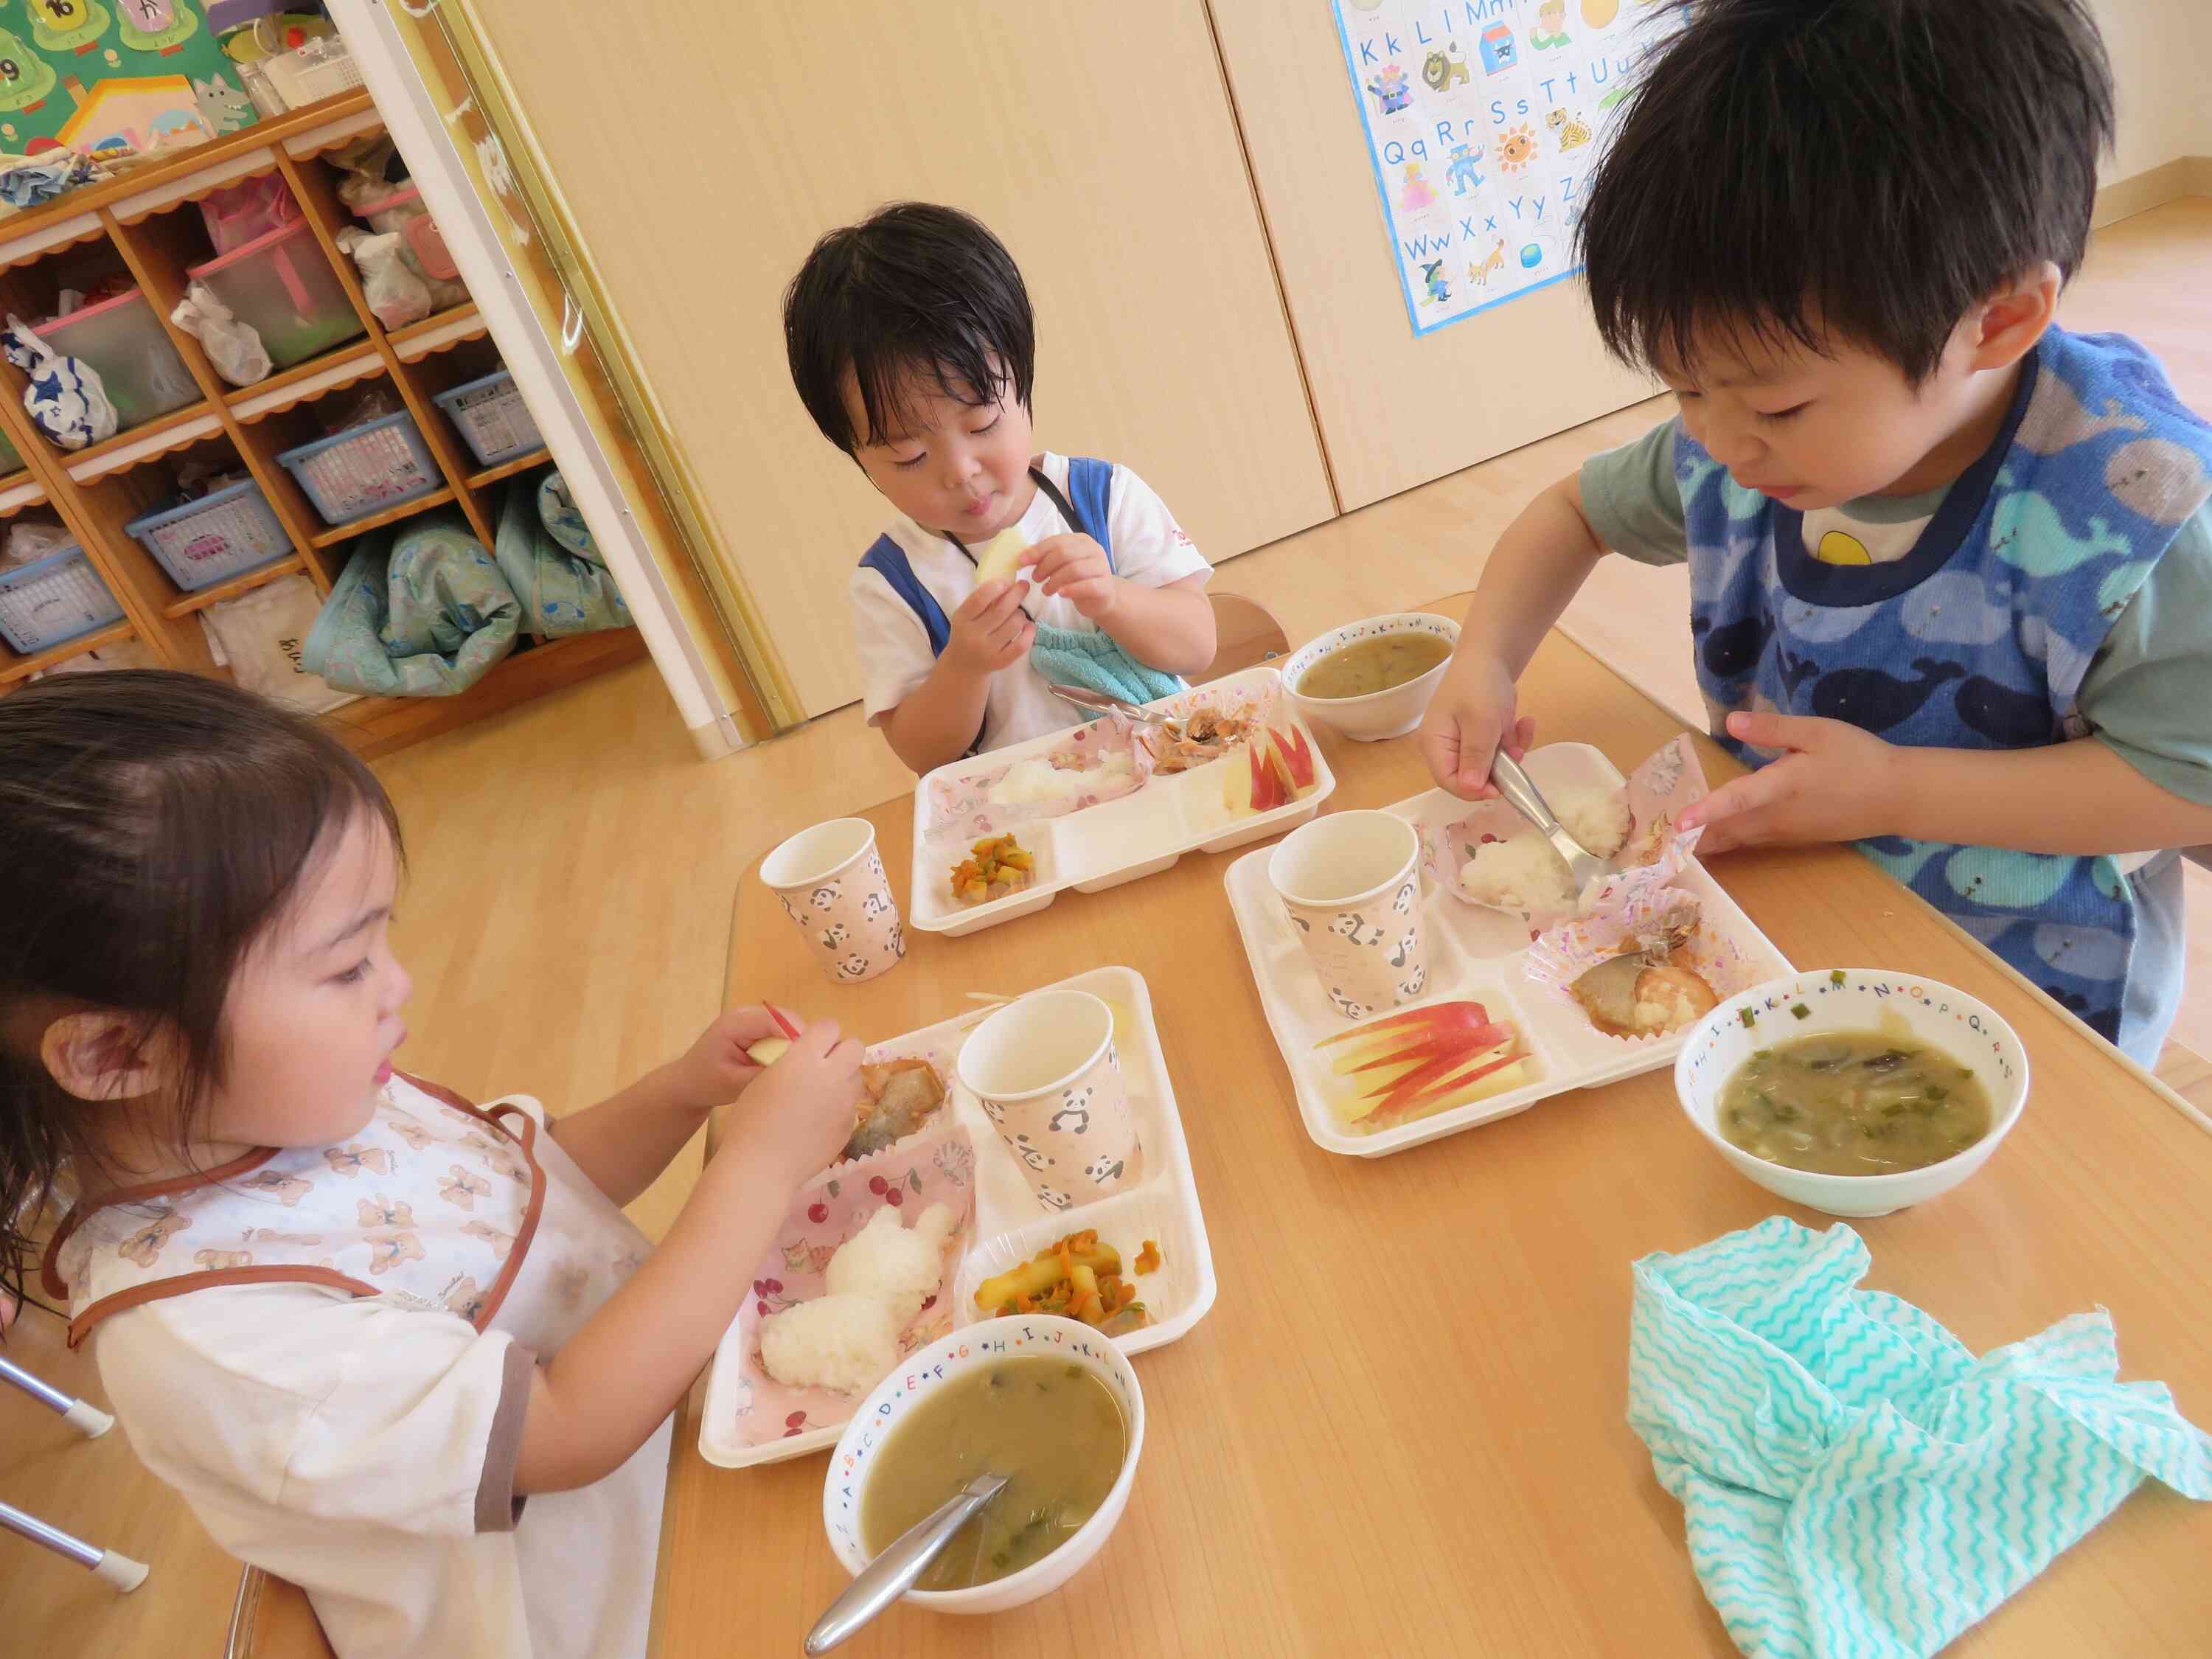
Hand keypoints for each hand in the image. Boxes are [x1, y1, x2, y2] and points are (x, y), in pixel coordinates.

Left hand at [665, 1005, 801, 1111]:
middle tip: (813, 1066)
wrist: (687, 1084)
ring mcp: (752, 1019)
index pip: (775, 1020)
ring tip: (805, 1067)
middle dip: (802, 1040)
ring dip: (797, 1044)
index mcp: (735, 1023)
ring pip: (788, 1025)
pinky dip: (790, 1047)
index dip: (797, 1036)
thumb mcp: (734, 1084)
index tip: (813, 1059)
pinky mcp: (757, 1028)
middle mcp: (746, 1014)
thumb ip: (764, 1073)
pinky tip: (791, 1065)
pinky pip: (782, 1032)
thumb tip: (796, 1068)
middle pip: (786, 1018)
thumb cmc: (706, 1084)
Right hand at [714, 1016, 862, 1184]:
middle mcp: (832, 1076)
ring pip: (856, 1077)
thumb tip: (809, 1056)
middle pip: (855, 1046)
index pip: (829, 1027)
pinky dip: (838, 1108)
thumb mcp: (765, 1078)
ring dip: (842, 1079)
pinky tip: (817, 1123)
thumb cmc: (751, 1119)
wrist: (762, 1166)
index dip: (820, 1035)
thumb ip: (793, 1060)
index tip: (810, 1046)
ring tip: (819, 1097)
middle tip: (821, 1067)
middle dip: (840, 1052)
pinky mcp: (849, 1126)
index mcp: (805, 1059)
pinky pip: (851, 1106)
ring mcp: (845, 1103)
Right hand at [944, 578, 1032, 676]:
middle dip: (1016, 594)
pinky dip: (1029, 633)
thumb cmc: (967, 633)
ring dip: (1021, 614)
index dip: (995, 588)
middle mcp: (973, 636)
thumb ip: (981, 601)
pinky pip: (1021, 645)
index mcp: (962, 620)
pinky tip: (1029, 626)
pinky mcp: (1001, 662)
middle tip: (1024, 586)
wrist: (962, 665)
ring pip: (1014, 625)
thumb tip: (1009, 582)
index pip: (979, 600)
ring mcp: (987, 650)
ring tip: (1018, 613)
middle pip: (1001, 611)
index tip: (1006, 581)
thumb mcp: (966, 616)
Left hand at [1022, 534, 1118, 621]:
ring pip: (1074, 569)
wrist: (1103, 597)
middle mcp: (1094, 550)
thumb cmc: (1078, 579)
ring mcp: (1102, 568)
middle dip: (1045, 566)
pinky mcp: (1105, 586)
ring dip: (1054, 581)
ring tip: (1045, 590)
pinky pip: (1087, 586)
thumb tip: (1023, 556)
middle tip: (1035, 578)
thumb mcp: (1062, 565)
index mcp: (1082, 541)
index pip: (1057, 541)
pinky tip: (1060, 594)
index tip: (1021, 562)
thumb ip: (1046, 557)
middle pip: (1064, 553)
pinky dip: (1071, 589)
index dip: (1037, 551)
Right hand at [1417, 647, 1534, 798]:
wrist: (1491, 653)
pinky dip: (1513, 740)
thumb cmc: (1479, 684)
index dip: (1474, 790)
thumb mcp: (1481, 722)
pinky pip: (1497, 750)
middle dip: (1497, 768)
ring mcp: (1463, 740)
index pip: (1448, 781)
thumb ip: (1476, 757)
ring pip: (1489, 764)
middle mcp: (1444, 746)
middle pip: (1469, 775)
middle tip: (1518, 754)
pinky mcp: (1480, 734)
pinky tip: (1524, 721)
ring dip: (1511, 752)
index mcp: (1434, 743)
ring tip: (1522, 729)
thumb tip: (1470, 789)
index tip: (1500, 788)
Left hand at [1677, 711, 1901, 853]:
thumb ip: (1773, 729)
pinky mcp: (1792, 839)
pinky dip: (1725, 842)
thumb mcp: (1818, 732)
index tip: (1679, 824)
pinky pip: (1749, 843)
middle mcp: (1777, 817)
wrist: (1896, 797)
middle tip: (1651, 840)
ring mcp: (1784, 833)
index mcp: (1782, 787)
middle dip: (1689, 836)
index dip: (1707, 811)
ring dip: (1704, 842)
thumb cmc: (1858, 758)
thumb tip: (1732, 721)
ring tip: (1668, 842)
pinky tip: (1707, 839)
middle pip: (1726, 831)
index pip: (1738, 800)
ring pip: (1735, 841)